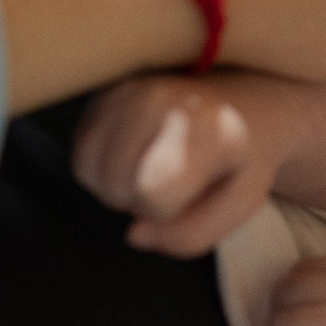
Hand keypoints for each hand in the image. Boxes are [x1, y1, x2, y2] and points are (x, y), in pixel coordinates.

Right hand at [72, 75, 284, 255]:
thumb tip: (134, 234)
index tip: (193, 189)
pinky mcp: (103, 92)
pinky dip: (100, 164)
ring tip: (152, 167)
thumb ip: (191, 236)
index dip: (167, 209)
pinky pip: (79, 151)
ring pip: (88, 169)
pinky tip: (135, 154)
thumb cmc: (244, 157)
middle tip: (173, 180)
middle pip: (113, 184)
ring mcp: (125, 90)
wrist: (246, 101)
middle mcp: (158, 99)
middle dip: (138, 200)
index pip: (150, 191)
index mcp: (203, 125)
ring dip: (116, 184)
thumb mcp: (239, 205)